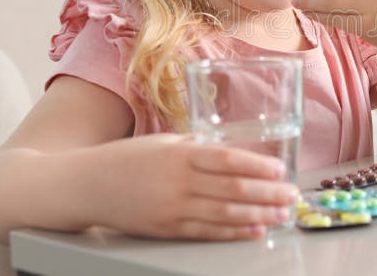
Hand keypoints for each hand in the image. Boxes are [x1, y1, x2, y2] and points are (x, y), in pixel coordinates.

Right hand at [90, 134, 298, 240]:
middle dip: (268, 193)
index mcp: (179, 155)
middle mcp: (178, 182)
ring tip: (282, 215)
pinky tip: (255, 231)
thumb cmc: (126, 159)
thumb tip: (232, 151)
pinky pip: (206, 232)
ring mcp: (172, 208)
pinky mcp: (166, 229)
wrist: (85, 185)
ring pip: (224, 214)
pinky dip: (234, 233)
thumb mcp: (162, 143)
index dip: (258, 165)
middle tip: (292, 196)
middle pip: (233, 189)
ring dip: (259, 215)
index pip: (228, 159)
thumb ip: (196, 148)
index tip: (281, 170)